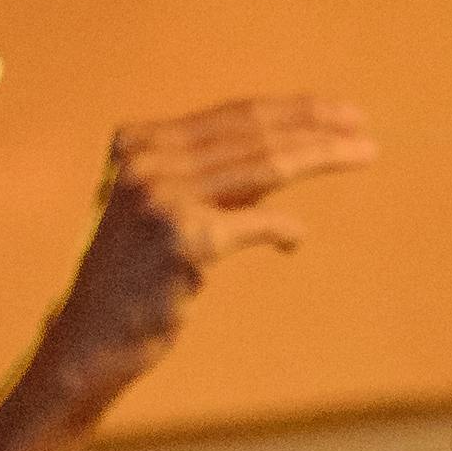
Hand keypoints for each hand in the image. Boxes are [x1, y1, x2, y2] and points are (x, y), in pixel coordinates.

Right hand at [23, 98, 378, 422]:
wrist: (87, 339)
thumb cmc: (133, 277)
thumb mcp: (162, 207)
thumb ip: (212, 175)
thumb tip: (292, 148)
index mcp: (139, 142)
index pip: (234, 115)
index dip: (294, 110)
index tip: (340, 113)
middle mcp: (147, 160)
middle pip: (255, 133)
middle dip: (318, 128)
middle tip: (364, 129)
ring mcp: (162, 197)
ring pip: (265, 166)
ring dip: (321, 157)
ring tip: (364, 154)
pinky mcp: (184, 240)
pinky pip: (258, 223)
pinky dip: (285, 229)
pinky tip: (294, 239)